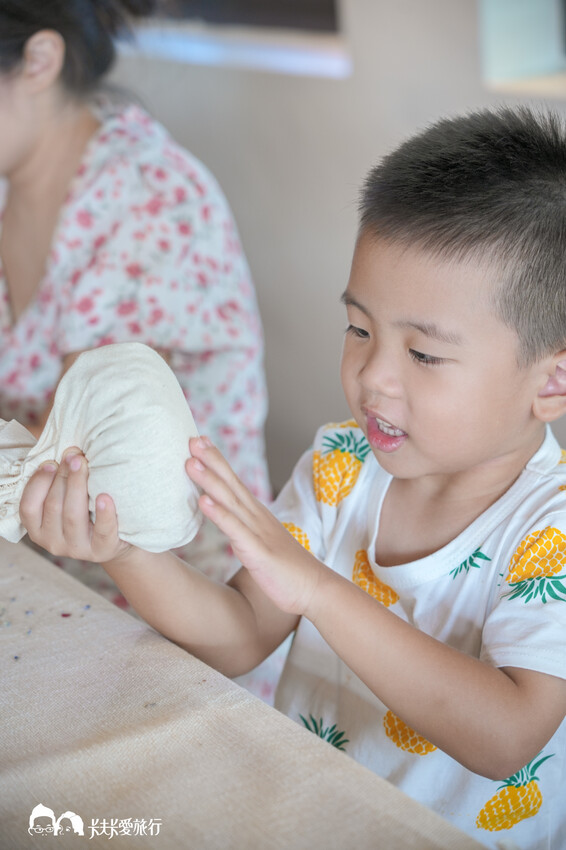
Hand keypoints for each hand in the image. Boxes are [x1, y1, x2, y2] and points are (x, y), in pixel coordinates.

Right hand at [20, 448, 131, 563]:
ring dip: (77, 486)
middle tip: (74, 456)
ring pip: (72, 516)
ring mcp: (77, 548)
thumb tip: (69, 451)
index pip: (29, 507)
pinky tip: (105, 497)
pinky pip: (102, 532)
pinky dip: (104, 514)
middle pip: (53, 506)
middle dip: (63, 477)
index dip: (38, 483)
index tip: (51, 462)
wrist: (117, 539)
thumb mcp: (66, 500)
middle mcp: (53, 542)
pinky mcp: (102, 550)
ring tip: (84, 464)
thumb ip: (59, 481)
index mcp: (39, 529)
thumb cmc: (87, 512)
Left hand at [186, 436, 324, 615]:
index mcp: (257, 516)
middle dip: (211, 460)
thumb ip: (245, 531)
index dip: (217, 462)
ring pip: (230, 501)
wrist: (315, 589)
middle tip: (191, 439)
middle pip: (231, 484)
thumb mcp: (261, 545)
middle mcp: (257, 518)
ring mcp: (258, 533)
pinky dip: (219, 514)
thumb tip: (230, 523)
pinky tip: (204, 501)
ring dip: (210, 480)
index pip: (235, 483)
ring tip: (190, 462)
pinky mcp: (258, 552)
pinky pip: (236, 530)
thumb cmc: (287, 570)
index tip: (201, 441)